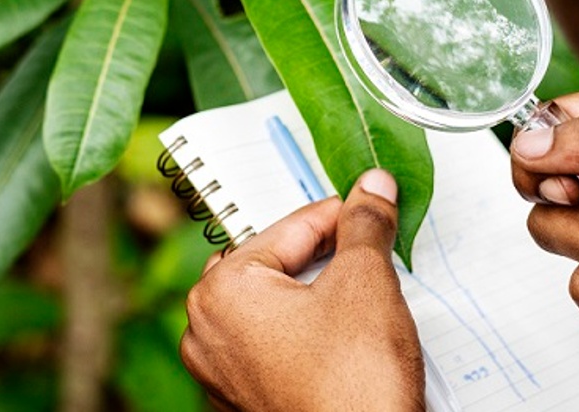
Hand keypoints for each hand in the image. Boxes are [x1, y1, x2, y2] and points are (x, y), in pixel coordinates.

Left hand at [180, 169, 424, 411]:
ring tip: (362, 292)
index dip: (340, 213)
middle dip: (322, 254)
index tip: (372, 200)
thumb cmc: (354, 383)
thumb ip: (364, 225)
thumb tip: (372, 188)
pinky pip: (274, 343)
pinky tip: (344, 335)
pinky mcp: (245, 398)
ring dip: (316, 292)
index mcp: (221, 290)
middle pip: (274, 263)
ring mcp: (222, 370)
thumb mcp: (366, 282)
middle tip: (368, 244)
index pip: (289, 228)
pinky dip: (307, 330)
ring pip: (274, 304)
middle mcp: (206, 329)